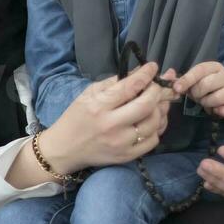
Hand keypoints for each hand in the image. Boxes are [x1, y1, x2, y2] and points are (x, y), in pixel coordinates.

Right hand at [47, 61, 178, 171]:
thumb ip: (113, 83)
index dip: (146, 74)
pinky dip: (156, 128)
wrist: (64, 149)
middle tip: (156, 86)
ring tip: (155, 103)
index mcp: (99, 106)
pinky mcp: (127, 156)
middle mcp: (111, 125)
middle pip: (147, 105)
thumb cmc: (75, 118)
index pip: (130, 87)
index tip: (152, 67)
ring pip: (154, 123)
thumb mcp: (87, 95)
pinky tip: (149, 122)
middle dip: (157, 91)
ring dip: (159, 109)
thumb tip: (139, 73)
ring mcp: (121, 143)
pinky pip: (153, 140)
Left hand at [171, 61, 223, 117]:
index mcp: (213, 67)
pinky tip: (217, 110)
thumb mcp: (195, 80)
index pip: (199, 70)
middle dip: (197, 94)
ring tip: (208, 101)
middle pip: (205, 85)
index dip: (187, 80)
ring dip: (207, 103)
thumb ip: (183, 81)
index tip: (177, 88)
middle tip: (198, 96)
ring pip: (215, 99)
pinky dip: (221, 112)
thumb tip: (172, 83)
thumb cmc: (206, 86)